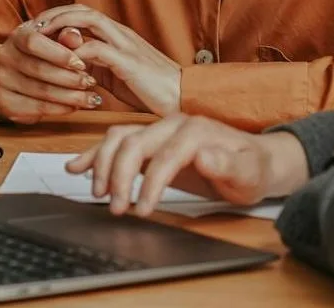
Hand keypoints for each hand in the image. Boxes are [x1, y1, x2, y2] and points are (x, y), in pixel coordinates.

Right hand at [0, 18, 103, 123]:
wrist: (18, 79)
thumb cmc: (45, 56)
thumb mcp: (56, 43)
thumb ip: (67, 38)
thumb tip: (76, 35)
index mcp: (16, 36)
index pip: (34, 42)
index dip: (59, 54)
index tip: (82, 64)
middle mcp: (4, 56)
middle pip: (39, 68)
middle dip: (69, 78)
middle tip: (90, 83)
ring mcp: (2, 80)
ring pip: (40, 90)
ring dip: (70, 96)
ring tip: (90, 98)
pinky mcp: (5, 103)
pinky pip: (37, 107)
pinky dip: (60, 108)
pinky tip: (75, 107)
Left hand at [34, 6, 180, 115]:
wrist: (184, 97)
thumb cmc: (151, 89)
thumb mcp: (116, 75)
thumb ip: (95, 65)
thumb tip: (71, 63)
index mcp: (118, 35)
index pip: (84, 13)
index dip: (59, 16)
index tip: (37, 27)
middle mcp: (121, 33)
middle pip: (83, 10)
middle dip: (55, 15)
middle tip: (31, 26)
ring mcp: (126, 45)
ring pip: (90, 20)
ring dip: (63, 25)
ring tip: (41, 36)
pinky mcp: (129, 62)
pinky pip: (97, 49)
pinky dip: (78, 52)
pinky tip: (64, 61)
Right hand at [67, 115, 310, 216]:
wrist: (256, 161)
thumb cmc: (252, 169)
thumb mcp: (249, 172)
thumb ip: (228, 163)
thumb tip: (205, 154)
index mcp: (195, 130)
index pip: (164, 156)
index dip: (150, 184)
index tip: (142, 209)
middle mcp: (173, 124)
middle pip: (134, 144)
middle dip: (120, 176)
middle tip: (117, 208)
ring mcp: (159, 130)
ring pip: (119, 138)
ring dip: (104, 165)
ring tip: (99, 193)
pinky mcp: (151, 141)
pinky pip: (117, 141)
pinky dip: (96, 154)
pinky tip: (77, 167)